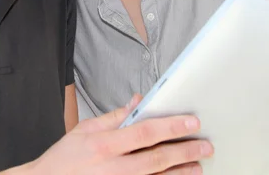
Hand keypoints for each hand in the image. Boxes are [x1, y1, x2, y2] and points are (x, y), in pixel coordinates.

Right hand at [5, 95, 212, 174]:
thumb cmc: (63, 160)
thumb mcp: (84, 129)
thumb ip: (115, 116)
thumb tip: (138, 101)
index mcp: (104, 144)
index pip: (145, 131)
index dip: (171, 125)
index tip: (191, 121)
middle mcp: (113, 167)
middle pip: (157, 157)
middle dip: (184, 150)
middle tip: (205, 145)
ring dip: (180, 173)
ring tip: (198, 165)